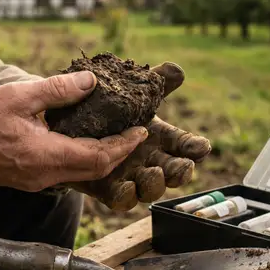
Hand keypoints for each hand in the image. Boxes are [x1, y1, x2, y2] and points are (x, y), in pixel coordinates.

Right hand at [0, 73, 147, 191]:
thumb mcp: (19, 96)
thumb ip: (57, 90)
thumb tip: (90, 81)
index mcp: (47, 156)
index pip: (99, 156)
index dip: (123, 144)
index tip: (140, 130)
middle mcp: (46, 175)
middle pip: (95, 170)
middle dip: (119, 152)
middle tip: (134, 133)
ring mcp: (37, 181)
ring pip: (81, 173)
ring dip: (102, 156)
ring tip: (116, 135)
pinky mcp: (29, 179)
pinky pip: (66, 172)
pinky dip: (82, 158)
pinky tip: (84, 140)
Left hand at [67, 62, 210, 210]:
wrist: (67, 123)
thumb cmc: (106, 106)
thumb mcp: (128, 91)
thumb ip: (152, 82)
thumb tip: (176, 70)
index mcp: (158, 136)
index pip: (184, 144)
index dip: (194, 146)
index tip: (202, 146)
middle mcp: (148, 158)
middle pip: (173, 171)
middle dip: (181, 171)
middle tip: (183, 166)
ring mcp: (130, 175)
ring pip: (151, 188)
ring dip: (156, 183)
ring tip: (154, 172)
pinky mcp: (106, 188)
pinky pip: (120, 199)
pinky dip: (126, 195)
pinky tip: (127, 186)